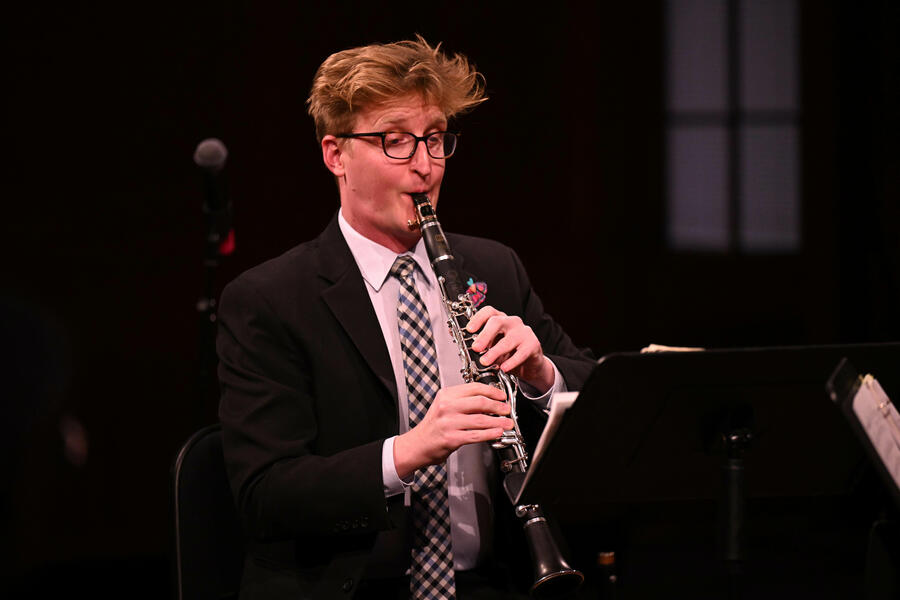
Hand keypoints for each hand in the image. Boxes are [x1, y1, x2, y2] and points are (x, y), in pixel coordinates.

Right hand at [393, 382, 512, 478]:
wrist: (418, 444)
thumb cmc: (433, 426)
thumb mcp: (444, 406)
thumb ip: (463, 401)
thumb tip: (488, 401)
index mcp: (446, 395)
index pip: (474, 388)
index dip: (492, 391)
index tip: (501, 396)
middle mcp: (447, 407)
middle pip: (480, 402)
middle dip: (498, 406)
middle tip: (506, 409)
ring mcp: (449, 423)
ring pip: (481, 419)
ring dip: (498, 422)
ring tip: (507, 423)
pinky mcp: (452, 438)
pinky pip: (476, 435)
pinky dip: (490, 434)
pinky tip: (497, 433)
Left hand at [466, 305, 554, 392]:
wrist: (530, 365)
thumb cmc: (509, 353)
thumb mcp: (492, 347)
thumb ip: (481, 344)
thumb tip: (463, 343)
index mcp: (500, 319)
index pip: (489, 312)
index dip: (478, 318)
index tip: (469, 330)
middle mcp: (512, 322)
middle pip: (497, 322)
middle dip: (484, 335)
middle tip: (476, 348)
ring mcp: (524, 332)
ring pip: (508, 340)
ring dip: (494, 352)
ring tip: (485, 361)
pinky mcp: (533, 344)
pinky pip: (521, 353)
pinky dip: (511, 361)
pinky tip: (504, 368)